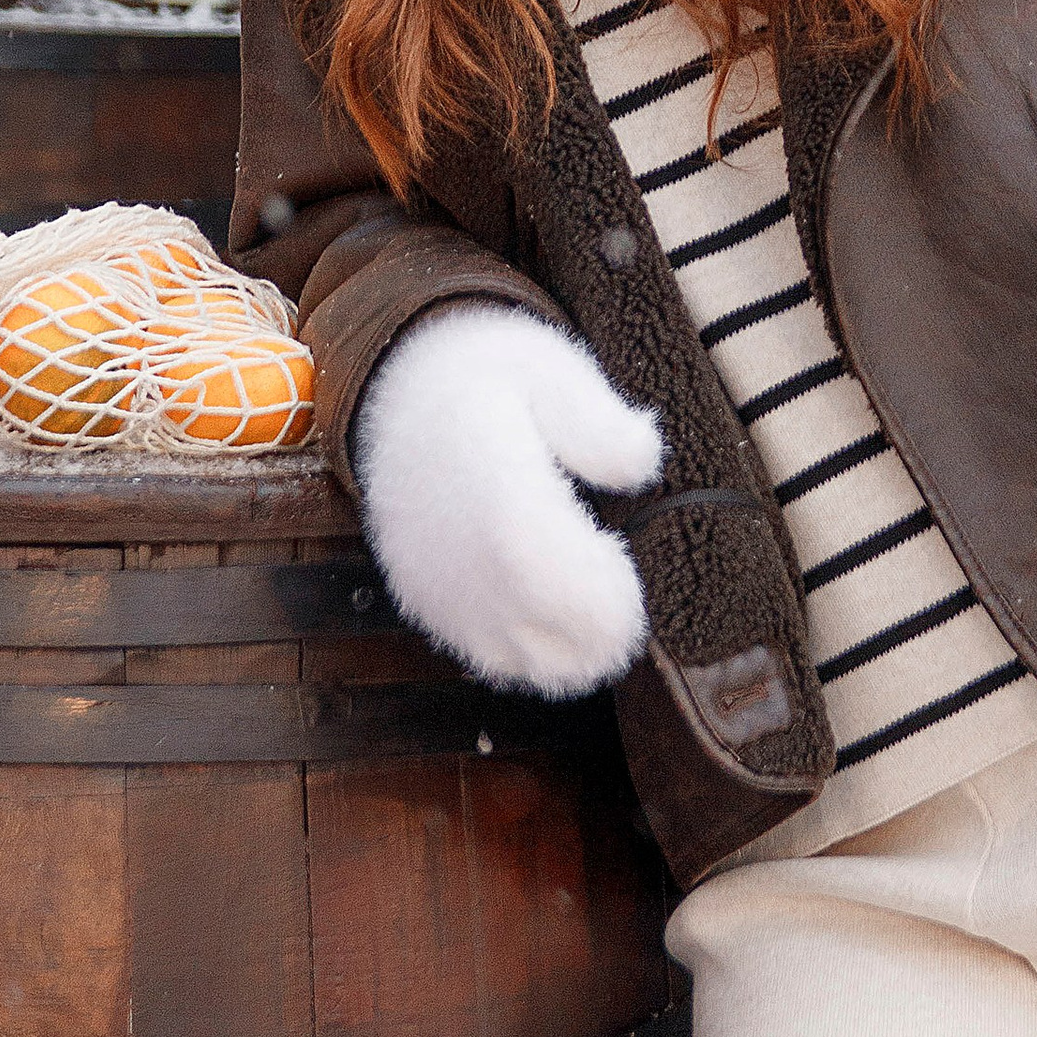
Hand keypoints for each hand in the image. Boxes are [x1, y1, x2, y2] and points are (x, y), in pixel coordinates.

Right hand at [351, 303, 662, 695]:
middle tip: (606, 562)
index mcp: (506, 508)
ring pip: (531, 668)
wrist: (391, 387)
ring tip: (574, 574)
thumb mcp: (552, 369)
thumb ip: (603, 423)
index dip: (618, 602)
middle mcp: (467, 569)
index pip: (580, 603)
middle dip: (607, 625)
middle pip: (564, 653)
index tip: (621, 556)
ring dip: (572, 640)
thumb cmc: (484, 374)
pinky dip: (528, 641)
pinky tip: (535, 587)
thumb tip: (644, 462)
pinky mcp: (426, 606)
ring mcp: (442, 595)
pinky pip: (489, 659)